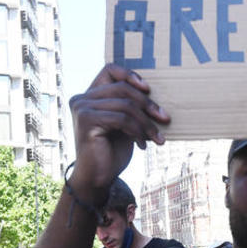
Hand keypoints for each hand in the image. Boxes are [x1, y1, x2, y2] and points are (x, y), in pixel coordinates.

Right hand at [69, 64, 170, 196]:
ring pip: (126, 105)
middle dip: (148, 104)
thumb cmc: (112, 151)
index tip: (149, 89)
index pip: (110, 69)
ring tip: (156, 138)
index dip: (130, 74)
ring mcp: (82, 108)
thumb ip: (131, 107)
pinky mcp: (87, 121)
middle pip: (123, 88)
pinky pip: (122, 119)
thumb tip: (156, 94)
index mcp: (89, 95)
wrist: (98, 178)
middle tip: (165, 119)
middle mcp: (81, 98)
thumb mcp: (125, 124)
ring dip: (146, 123)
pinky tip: (142, 145)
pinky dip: (137, 131)